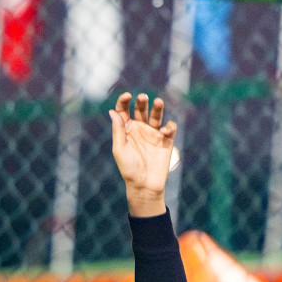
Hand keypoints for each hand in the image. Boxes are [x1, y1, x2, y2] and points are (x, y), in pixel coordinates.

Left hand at [108, 92, 175, 215]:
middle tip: (143, 97)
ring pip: (156, 115)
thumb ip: (118, 130)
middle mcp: (140, 128)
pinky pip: (169, 127)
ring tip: (158, 102)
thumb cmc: (129, 169)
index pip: (124, 110)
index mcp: (126, 129)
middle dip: (142, 101)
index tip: (127, 96)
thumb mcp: (119, 149)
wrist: (145, 185)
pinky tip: (163, 131)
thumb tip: (112, 111)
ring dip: (157, 107)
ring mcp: (153, 133)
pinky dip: (168, 125)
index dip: (124, 101)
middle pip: (140, 109)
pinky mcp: (166, 140)